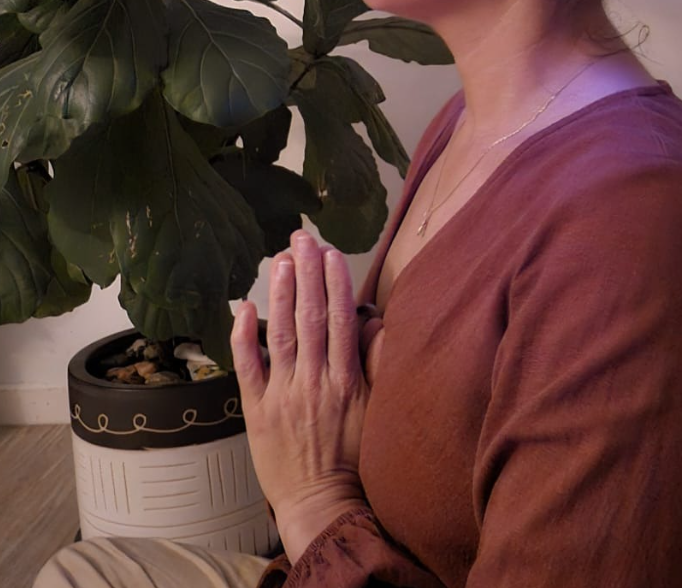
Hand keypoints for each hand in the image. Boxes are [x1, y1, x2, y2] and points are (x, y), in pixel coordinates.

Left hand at [231, 231, 369, 562]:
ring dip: (281, 292)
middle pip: (311, 316)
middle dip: (306, 273)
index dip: (336, 283)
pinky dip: (244, 336)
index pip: (341, 320)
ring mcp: (284, 394)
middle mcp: (315, 381)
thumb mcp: (375, 410)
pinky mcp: (257, 410)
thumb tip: (372, 322)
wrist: (322, 503)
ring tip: (280, 259)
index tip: (331, 253)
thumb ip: (374, 364)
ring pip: (282, 333)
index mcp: (346, 380)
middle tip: (301, 238)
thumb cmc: (352, 456)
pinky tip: (244, 307)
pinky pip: (248, 367)